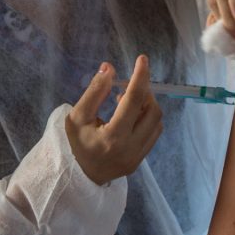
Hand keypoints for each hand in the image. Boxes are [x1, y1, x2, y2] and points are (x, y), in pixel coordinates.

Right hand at [65, 55, 163, 185]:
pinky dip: (147, 118)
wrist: (82, 175)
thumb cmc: (79, 143)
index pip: (133, 100)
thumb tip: (110, 67)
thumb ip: (94, 91)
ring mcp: (139, 155)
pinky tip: (132, 116)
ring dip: (147, 105)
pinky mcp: (142, 159)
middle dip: (144, 92)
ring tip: (127, 102)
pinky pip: (155, 132)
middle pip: (152, 110)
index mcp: (113, 136)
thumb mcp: (77, 116)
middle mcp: (130, 147)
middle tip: (128, 87)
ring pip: (157, 121)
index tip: (142, 59)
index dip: (140, 77)